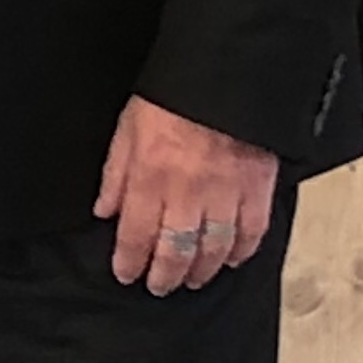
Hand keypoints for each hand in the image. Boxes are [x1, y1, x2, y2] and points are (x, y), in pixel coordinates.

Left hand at [93, 97, 278, 295]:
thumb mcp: (127, 129)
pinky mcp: (258, 188)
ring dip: (201, 271)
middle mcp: (187, 193)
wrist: (225, 75)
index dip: (129, 261)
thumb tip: (105, 210)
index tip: (126, 274)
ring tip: (192, 280)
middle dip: (165, 275)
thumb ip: (115, 174)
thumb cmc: (172, 98)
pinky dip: (241, 251)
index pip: (136, 235)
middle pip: (175, 251)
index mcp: (151, 178)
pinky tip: (231, 260)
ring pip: (213, 249)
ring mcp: (226, 194)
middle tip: (159, 286)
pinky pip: (251, 232)